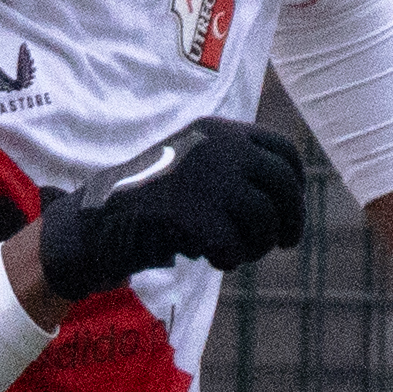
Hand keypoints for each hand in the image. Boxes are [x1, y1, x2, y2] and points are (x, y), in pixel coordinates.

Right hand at [36, 116, 305, 301]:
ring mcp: (207, 179)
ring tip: (242, 254)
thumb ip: (232, 170)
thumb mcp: (192, 166)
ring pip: (264, 219)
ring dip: (259, 244)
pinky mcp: (194, 214)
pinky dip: (231, 259)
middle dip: (291, 219)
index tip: (290, 206)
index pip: (282, 151)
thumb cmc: (147, 200)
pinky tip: (216, 260)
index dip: (296, 183)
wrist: (96, 217)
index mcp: (219, 131)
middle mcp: (219, 148)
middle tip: (287, 242)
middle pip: (281, 186)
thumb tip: (289, 201)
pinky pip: (235, 245)